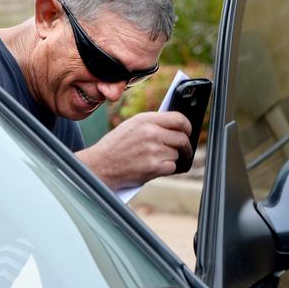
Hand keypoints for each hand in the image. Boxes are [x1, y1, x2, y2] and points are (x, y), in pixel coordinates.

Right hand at [76, 111, 191, 189]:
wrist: (100, 165)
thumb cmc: (115, 146)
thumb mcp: (131, 126)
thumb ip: (152, 124)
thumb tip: (175, 127)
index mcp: (145, 120)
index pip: (178, 119)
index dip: (187, 126)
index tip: (188, 132)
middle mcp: (151, 133)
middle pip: (182, 138)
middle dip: (185, 146)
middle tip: (184, 150)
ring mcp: (153, 150)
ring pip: (176, 154)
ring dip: (170, 158)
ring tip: (157, 159)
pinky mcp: (154, 167)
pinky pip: (171, 167)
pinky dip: (165, 169)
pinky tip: (154, 167)